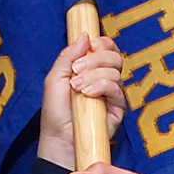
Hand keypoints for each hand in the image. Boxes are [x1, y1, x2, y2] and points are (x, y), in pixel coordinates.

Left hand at [36, 34, 127, 167]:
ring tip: (77, 88)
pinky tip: (87, 94)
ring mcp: (112, 93)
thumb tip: (86, 35)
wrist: (59, 138)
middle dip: (95, 59)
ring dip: (93, 75)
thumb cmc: (56, 112)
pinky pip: (116, 88)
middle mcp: (104, 78)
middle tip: (76, 70)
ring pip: (115, 71)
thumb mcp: (55, 78)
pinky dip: (101, 86)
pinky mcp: (118, 107)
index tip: (90, 46)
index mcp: (90, 69)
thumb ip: (68, 55)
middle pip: (114, 56)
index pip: (106, 48)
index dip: (102, 43)